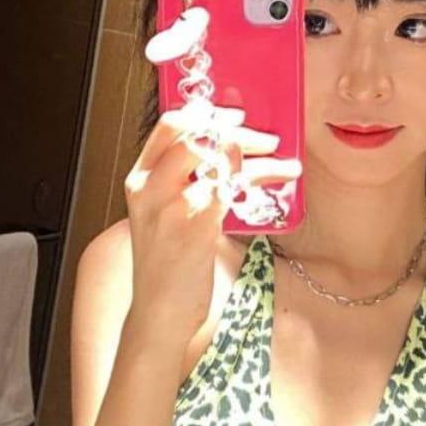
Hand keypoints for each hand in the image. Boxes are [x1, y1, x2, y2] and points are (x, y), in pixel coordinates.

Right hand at [123, 101, 300, 350]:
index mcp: (139, 179)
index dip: (206, 113)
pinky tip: (277, 183)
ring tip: (285, 164)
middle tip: (267, 140)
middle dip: (238, 131)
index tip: (235, 115)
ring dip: (260, 157)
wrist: (160, 312)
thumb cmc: (169, 266)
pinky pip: (230, 188)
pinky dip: (258, 180)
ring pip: (219, 158)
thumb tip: (227, 154)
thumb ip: (184, 183)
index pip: (170, 125)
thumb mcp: (164, 216)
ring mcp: (170, 207)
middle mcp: (149, 188)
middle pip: (196, 134)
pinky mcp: (194, 228)